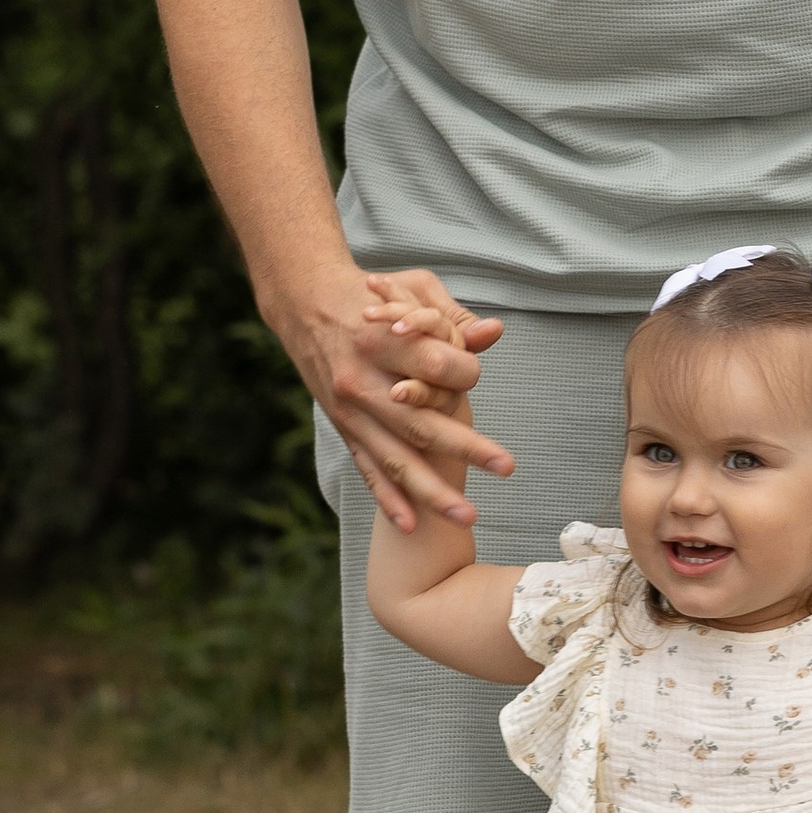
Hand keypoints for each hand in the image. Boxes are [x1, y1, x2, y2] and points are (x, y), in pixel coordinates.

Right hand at [279, 263, 513, 529]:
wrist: (305, 303)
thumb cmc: (371, 295)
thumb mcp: (412, 288)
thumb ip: (452, 316)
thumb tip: (494, 334)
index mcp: (382, 339)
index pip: (437, 365)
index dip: (465, 372)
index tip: (475, 374)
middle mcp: (363, 380)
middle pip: (421, 421)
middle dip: (466, 449)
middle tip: (506, 466)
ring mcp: (351, 410)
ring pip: (396, 457)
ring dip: (432, 490)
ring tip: (467, 515)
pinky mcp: (343, 427)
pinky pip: (368, 468)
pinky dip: (388, 498)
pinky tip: (411, 524)